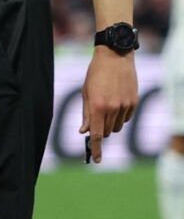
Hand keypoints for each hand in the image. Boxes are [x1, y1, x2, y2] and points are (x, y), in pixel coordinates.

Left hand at [81, 44, 137, 163]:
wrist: (115, 58)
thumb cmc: (95, 75)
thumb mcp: (86, 94)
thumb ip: (86, 114)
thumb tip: (84, 132)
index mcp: (97, 107)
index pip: (97, 135)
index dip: (96, 149)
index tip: (97, 160)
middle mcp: (112, 108)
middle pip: (107, 132)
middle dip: (100, 130)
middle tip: (96, 119)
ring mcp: (125, 105)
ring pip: (117, 127)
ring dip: (111, 123)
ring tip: (106, 107)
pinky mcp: (134, 102)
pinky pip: (126, 118)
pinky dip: (120, 116)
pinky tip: (116, 102)